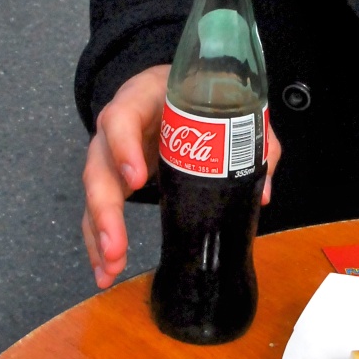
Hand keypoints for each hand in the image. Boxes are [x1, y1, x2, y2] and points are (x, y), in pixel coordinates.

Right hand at [81, 67, 280, 288]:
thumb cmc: (202, 95)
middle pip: (99, 164)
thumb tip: (265, 194)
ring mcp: (110, 151)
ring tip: (109, 267)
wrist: (177, 88)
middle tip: (116, 245)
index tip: (137, 179)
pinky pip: (97, 209)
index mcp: (144, 98)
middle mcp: (117, 125)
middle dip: (105, 208)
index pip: (123, 117)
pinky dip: (99, 240)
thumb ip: (252, 144)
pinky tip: (105, 270)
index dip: (125, 147)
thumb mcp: (229, 106)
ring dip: (99, 232)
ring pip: (94, 192)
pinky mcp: (112, 175)